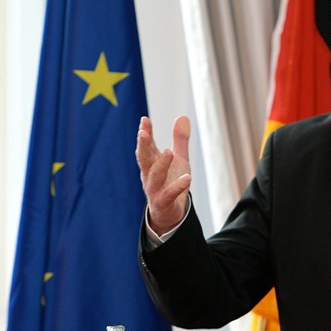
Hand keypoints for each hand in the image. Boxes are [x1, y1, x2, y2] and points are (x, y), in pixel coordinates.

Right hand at [135, 116, 191, 234]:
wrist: (169, 214)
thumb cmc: (171, 183)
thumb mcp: (179, 159)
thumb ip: (180, 140)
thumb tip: (182, 116)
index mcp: (151, 163)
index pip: (146, 146)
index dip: (145, 133)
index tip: (145, 119)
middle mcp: (149, 175)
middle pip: (143, 159)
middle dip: (142, 145)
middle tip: (143, 132)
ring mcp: (155, 190)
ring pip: (155, 177)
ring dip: (161, 164)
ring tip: (169, 151)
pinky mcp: (164, 203)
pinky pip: (170, 194)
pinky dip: (177, 186)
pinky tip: (188, 178)